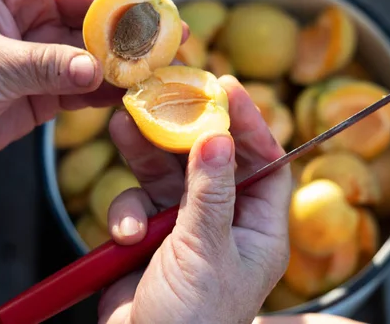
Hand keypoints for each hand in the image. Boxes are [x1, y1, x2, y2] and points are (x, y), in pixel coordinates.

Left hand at [0, 0, 187, 194]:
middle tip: (167, 26)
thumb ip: (42, 66)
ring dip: (129, 54)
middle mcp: (31, 13)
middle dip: (131, 15)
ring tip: (163, 61)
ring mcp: (44, 50)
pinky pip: (90, 82)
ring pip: (97, 45)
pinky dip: (112, 88)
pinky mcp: (51, 86)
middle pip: (92, 4)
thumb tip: (94, 69)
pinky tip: (132, 91)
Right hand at [98, 75, 292, 323]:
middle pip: (209, 160)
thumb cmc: (193, 322)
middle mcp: (224, 221)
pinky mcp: (150, 235)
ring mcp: (185, 227)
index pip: (266, 162)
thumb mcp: (206, 252)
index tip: (227, 89)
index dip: (249, 123)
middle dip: (184, 131)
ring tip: (123, 127)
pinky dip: (126, 214)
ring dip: (144, 155)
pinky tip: (125, 236)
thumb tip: (218, 138)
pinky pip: (137, 205)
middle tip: (165, 97)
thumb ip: (210, 193)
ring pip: (166, 175)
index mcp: (257, 228)